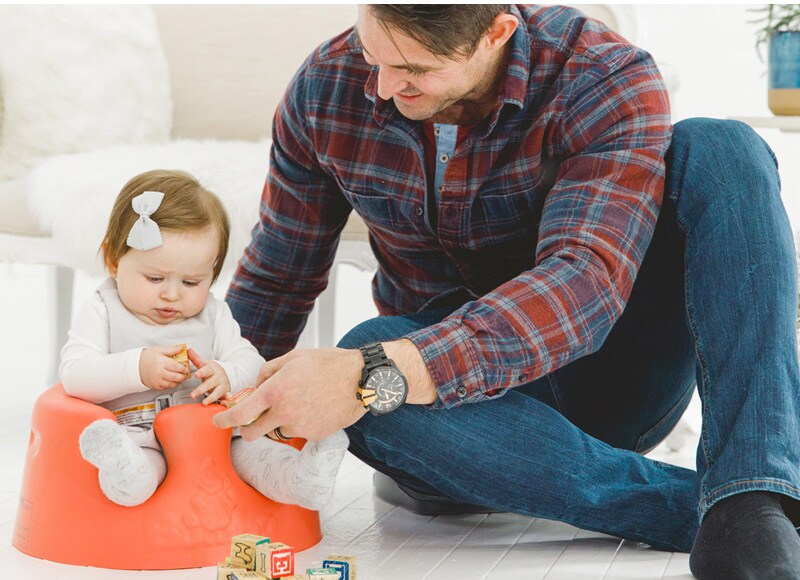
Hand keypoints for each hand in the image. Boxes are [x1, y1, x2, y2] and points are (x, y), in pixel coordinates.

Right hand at [139, 345, 191, 389]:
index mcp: (161, 362)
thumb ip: (171, 349)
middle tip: (185, 374)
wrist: (135, 365)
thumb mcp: (159, 350)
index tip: (186, 368)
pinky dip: (171, 385)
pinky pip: (166, 387)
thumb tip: (181, 348)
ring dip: (178, 381)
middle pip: (176, 377)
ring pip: (172, 384)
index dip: (184, 368)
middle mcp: (160, 372)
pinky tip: (173, 380)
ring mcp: (157, 380)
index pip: (177, 367)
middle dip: (183, 376)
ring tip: (180, 377)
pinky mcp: (155, 386)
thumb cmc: (147, 357)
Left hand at [188, 349, 231, 404]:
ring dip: (211, 397)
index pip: (206, 370)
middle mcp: (218, 377)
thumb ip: (195, 358)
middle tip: (193, 395)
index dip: (201, 372)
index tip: (195, 374)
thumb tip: (188, 350)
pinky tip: (226, 400)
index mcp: (212, 369)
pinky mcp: (226, 392)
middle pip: (210, 383)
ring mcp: (222, 385)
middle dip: (201, 389)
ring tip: (204, 403)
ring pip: (217, 392)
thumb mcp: (205, 364)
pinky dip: (227, 398)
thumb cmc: (212, 371)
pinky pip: (227, 396)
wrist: (225, 374)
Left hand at [212, 347, 366, 441]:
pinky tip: (315, 408)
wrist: (362, 379)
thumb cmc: (327, 364)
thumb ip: (268, 372)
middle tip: (255, 419)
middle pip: (253, 433)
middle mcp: (284, 412)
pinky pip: (298, 432)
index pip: (240, 414)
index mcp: (275, 390)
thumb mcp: (293, 358)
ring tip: (300, 403)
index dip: (224, 420)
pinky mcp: (314, 435)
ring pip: (277, 432)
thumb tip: (255, 387)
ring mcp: (300, 426)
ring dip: (280, 422)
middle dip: (249, 428)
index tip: (218, 421)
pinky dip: (301, 424)